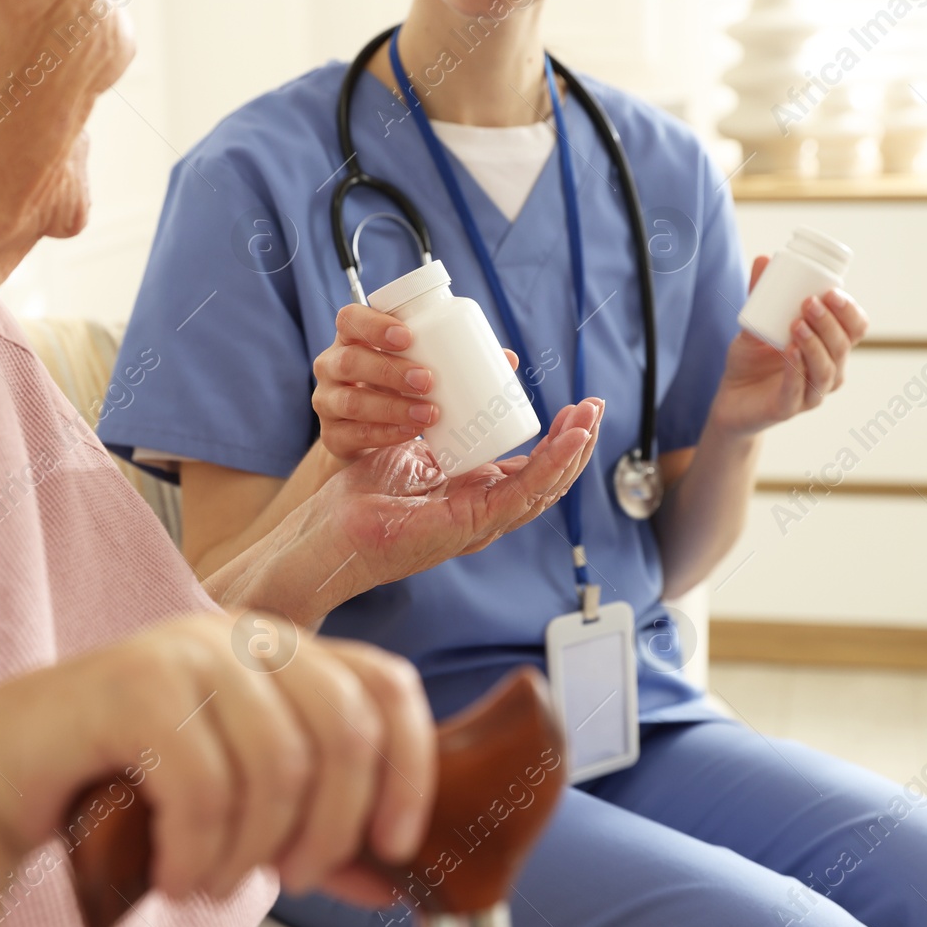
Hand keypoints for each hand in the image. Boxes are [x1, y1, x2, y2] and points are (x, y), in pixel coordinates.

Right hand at [0, 614, 435, 903]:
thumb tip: (393, 882)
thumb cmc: (131, 783)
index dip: (411, 768)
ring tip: (214, 883)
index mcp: (284, 653)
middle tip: (292, 879)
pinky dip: (199, 853)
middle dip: (331, 827)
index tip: (398, 844)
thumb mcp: (242, 812)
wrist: (5, 767)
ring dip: (252, 854)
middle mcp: (243, 636)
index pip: (386, 687)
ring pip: (279, 764)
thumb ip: (315, 835)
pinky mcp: (132, 682)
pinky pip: (204, 783)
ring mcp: (188, 650)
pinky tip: (176, 875)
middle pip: (344, 729)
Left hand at [281, 397, 603, 604]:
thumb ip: (443, 437)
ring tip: (591, 418)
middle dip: (578, 444)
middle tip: (595, 407)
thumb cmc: (364, 496)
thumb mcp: (416, 455)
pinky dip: (550, 469)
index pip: (533, 472)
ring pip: (543, 489)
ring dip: (573, 453)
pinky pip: (520, 496)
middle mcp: (486, 515)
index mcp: (477, 499)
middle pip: (548, 481)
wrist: (330, 530)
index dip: (560, 443)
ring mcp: (481, 524)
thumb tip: (459, 395)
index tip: (577, 409)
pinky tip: (569, 443)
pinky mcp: (469, 526)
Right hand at [312, 304, 517, 461]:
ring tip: (429, 413)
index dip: (374, 325)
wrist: (369, 434)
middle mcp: (333, 365)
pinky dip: (382, 434)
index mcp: (354, 338)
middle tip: (429, 380)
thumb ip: (456, 358)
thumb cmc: (398, 386)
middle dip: (389, 369)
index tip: (408, 336)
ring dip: (391, 406)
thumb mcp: (417, 365)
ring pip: (349, 400)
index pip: (351, 319)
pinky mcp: (331, 436)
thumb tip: (507, 360)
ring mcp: (328, 401)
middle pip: (349, 360)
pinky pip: (351, 434)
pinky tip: (408, 434)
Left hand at [713, 256, 868, 435]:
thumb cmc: (751, 361)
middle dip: (830, 323)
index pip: (855, 329)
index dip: (850, 311)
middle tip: (810, 303)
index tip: (830, 292)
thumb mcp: (755, 324)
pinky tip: (789, 351)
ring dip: (815, 344)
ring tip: (797, 324)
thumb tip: (763, 259)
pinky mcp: (788, 409)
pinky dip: (796, 370)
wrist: (730, 399)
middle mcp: (827, 372)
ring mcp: (810, 394)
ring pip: (826, 370)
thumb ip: (760, 296)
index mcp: (829, 348)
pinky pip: (798, 391)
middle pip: (843, 347)